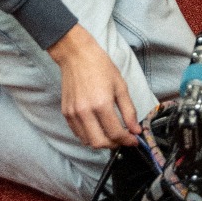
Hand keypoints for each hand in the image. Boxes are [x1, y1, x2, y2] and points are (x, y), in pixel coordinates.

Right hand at [48, 22, 140, 148]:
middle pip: (99, 143)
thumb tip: (136, 130)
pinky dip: (89, 136)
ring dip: (101, 142)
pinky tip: (97, 127)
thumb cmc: (100, 66)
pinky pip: (78, 133)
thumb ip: (129, 111)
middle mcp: (85, 112)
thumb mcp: (121, 86)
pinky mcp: (66, 113)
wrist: (76, 55)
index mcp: (101, 104)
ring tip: (110, 133)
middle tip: (122, 138)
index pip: (115, 133)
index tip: (134, 140)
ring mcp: (73, 114)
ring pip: (87, 141)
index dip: (127, 140)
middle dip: (114, 145)